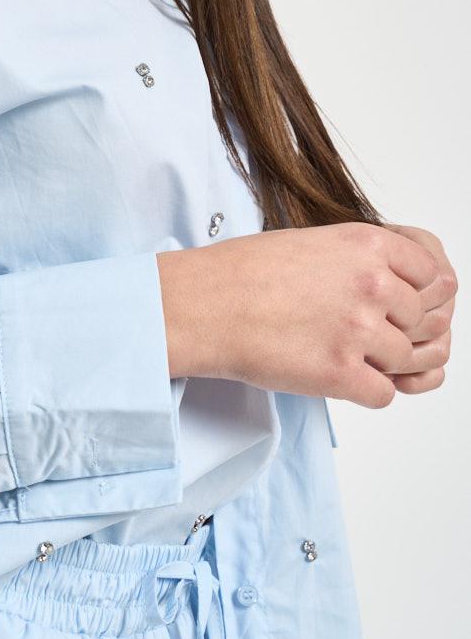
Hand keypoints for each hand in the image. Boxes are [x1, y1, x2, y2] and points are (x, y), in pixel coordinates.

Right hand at [156, 222, 452, 408]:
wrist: (203, 305)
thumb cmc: (243, 273)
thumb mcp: (314, 243)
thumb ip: (363, 260)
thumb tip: (399, 288)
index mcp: (367, 245)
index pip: (435, 277)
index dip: (418, 296)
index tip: (398, 306)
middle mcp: (372, 284)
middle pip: (422, 322)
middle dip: (397, 332)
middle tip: (361, 334)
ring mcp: (359, 330)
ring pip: (406, 360)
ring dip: (379, 362)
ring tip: (339, 352)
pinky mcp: (341, 373)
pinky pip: (383, 395)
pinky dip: (364, 391)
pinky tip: (335, 375)